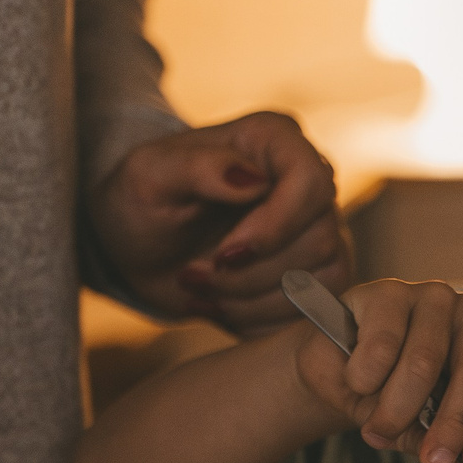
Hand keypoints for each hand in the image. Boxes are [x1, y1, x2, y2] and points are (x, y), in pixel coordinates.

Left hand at [89, 111, 351, 329]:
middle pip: (319, 241)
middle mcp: (309, 184)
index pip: (311, 182)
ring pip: (320, 283)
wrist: (142, 246)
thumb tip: (253, 179)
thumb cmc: (142, 200)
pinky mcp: (318, 277)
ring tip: (200, 290)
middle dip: (250, 274)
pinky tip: (221, 306)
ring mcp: (320, 232)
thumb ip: (197, 167)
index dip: (275, 227)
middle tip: (192, 276)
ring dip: (251, 301)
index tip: (223, 254)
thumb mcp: (149, 175)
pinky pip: (314, 313)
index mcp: (276, 141)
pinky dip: (260, 321)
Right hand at [294, 278, 462, 462]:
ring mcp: (432, 297)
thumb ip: (445, 457)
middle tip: (431, 460)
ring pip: (423, 363)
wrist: (338, 372)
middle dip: (453, 424)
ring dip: (395, 409)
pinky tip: (358, 382)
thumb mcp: (422, 433)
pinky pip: (381, 345)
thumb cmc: (393, 397)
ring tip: (376, 430)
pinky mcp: (388, 291)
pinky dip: (366, 377)